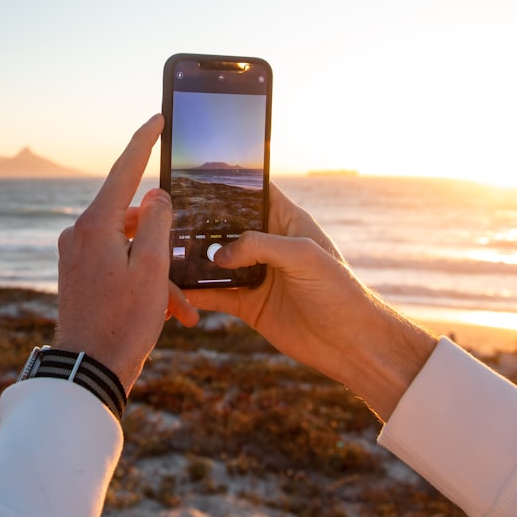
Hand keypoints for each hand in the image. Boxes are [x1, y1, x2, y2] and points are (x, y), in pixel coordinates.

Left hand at [55, 115, 197, 394]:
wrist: (87, 372)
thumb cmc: (122, 322)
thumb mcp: (152, 269)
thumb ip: (158, 223)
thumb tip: (156, 195)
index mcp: (95, 225)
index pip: (124, 169)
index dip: (144, 141)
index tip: (158, 118)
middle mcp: (80, 233)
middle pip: (133, 217)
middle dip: (166, 243)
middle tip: (186, 271)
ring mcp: (76, 254)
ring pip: (130, 247)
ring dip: (159, 273)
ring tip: (183, 308)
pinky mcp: (78, 274)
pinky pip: (118, 266)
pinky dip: (143, 283)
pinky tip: (169, 313)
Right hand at [179, 183, 436, 418]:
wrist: (351, 344)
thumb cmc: (339, 292)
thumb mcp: (304, 257)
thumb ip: (260, 246)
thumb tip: (218, 253)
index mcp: (287, 222)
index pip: (255, 192)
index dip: (231, 181)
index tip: (199, 171)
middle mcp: (268, 245)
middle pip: (227, 226)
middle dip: (201, 221)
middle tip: (169, 215)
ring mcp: (256, 275)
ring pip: (215, 261)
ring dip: (193, 258)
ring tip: (165, 250)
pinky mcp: (248, 304)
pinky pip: (214, 295)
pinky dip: (195, 293)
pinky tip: (175, 290)